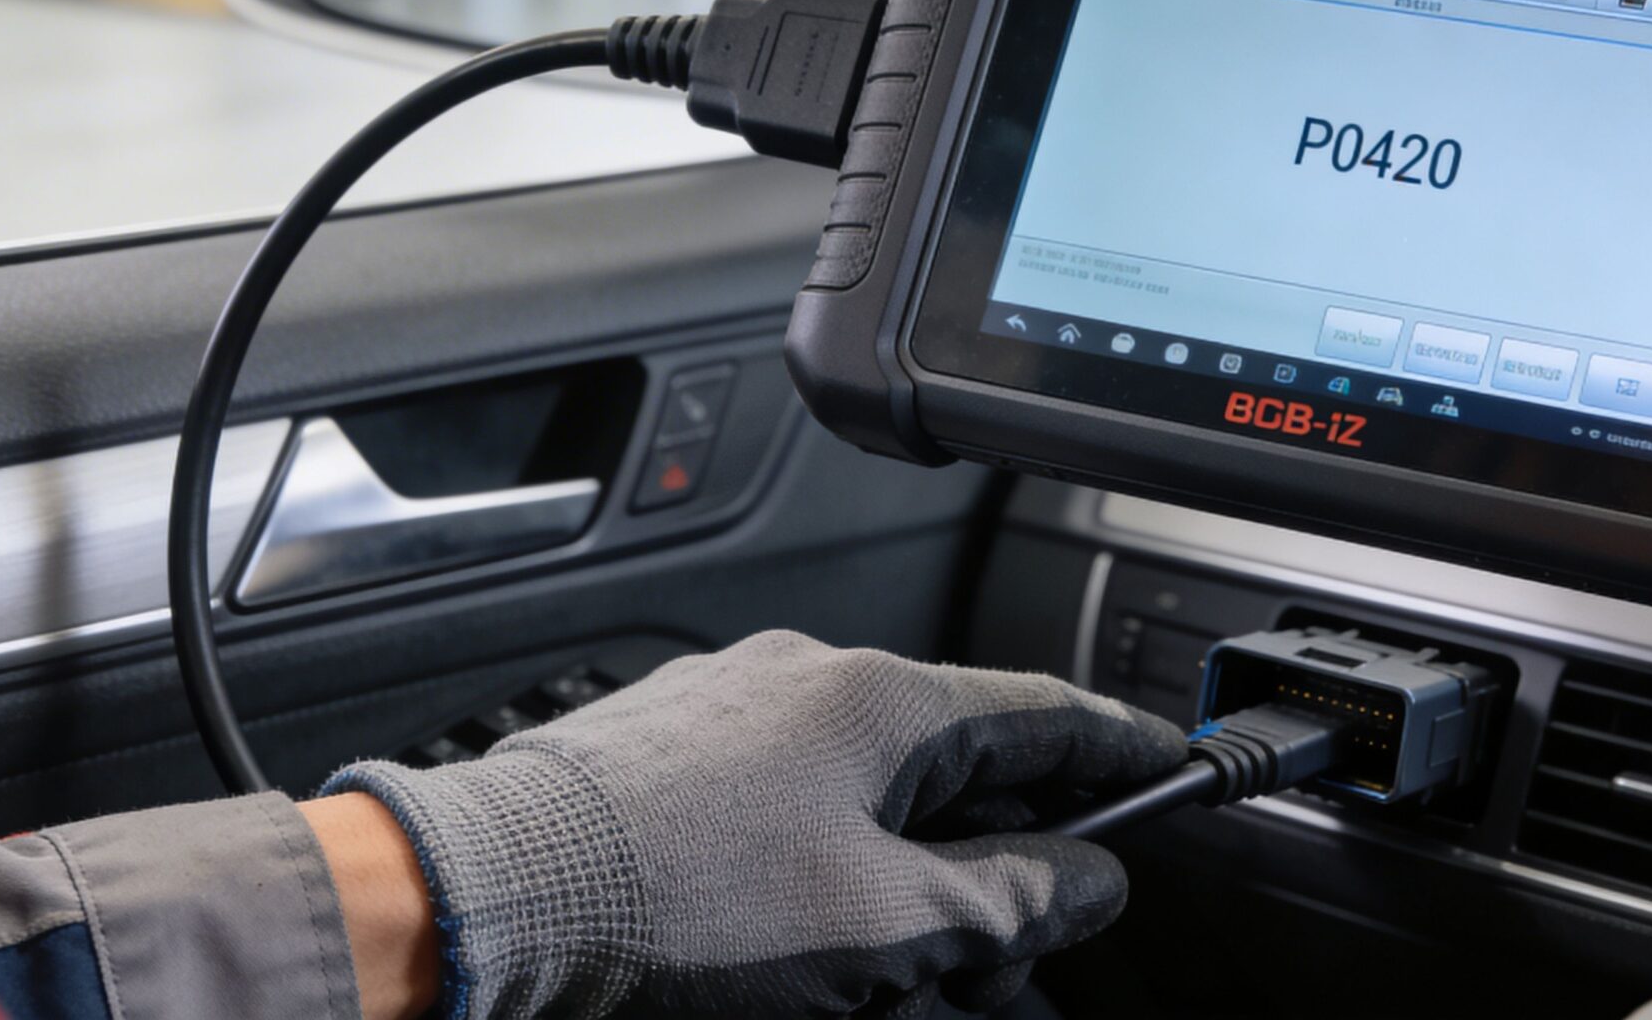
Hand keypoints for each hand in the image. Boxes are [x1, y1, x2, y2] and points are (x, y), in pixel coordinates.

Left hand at [323, 631, 1185, 1018]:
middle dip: (989, 863)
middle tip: (992, 955)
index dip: (1118, 752)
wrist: (484, 901)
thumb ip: (1010, 900)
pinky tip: (789, 940)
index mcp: (879, 699)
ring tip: (872, 973)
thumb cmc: (677, 908)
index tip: (1167, 770)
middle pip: (953, 765)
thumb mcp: (886, 926)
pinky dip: (820, 865)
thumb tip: (1088, 881)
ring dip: (898, 878)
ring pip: (864, 793)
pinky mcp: (665, 753)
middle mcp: (807, 678)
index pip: (1042, 712)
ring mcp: (729, 708)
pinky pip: (785, 801)